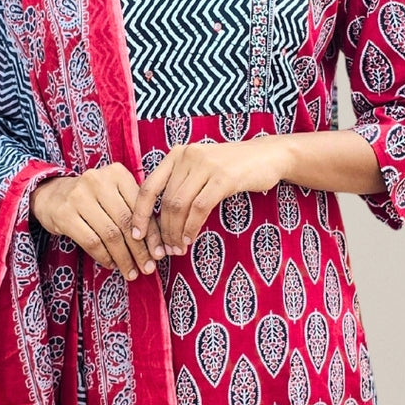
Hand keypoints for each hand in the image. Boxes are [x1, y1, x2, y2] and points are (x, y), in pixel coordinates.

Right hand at [30, 165, 167, 280]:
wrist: (51, 194)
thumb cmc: (91, 198)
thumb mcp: (114, 194)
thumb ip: (134, 210)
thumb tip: (157, 244)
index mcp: (117, 173)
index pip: (140, 208)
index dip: (152, 234)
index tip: (159, 253)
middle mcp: (98, 181)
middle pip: (126, 222)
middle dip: (140, 250)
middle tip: (148, 268)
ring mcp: (79, 197)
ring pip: (110, 234)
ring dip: (124, 258)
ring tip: (131, 272)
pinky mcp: (64, 215)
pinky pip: (92, 242)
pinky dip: (105, 257)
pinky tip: (112, 265)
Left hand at [129, 139, 286, 253]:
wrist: (267, 156)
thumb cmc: (232, 168)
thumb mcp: (201, 169)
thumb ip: (181, 184)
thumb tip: (158, 217)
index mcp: (177, 154)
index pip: (149, 186)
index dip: (140, 213)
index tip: (137, 234)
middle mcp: (188, 156)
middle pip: (166, 201)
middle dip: (163, 230)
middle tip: (165, 249)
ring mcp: (206, 165)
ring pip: (180, 206)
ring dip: (176, 232)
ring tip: (178, 248)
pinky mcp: (223, 178)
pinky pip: (200, 208)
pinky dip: (192, 227)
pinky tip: (190, 238)